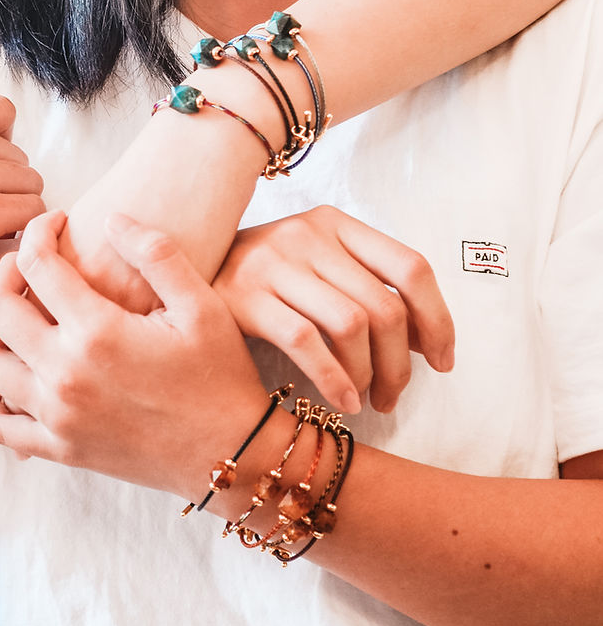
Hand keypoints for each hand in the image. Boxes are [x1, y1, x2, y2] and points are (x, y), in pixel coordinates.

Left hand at [0, 210, 269, 495]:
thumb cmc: (221, 375)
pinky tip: (11, 370)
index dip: (39, 229)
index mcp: (98, 332)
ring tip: (18, 306)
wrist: (231, 455)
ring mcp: (57, 416)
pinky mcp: (59, 449)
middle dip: (5, 269)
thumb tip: (111, 218)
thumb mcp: (202, 304)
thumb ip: (156, 253)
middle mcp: (65, 374)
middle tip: (31, 257)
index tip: (57, 220)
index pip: (37, 264)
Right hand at [214, 205, 454, 414]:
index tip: (443, 363)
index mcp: (337, 223)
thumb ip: (369, 293)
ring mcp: (274, 262)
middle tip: (393, 397)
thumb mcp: (320, 268)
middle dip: (402, 365)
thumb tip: (430, 344)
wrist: (182, 272)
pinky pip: (306, 342)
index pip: (410, 267)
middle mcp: (309, 234)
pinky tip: (341, 402)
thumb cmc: (266, 281)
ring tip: (366, 400)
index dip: (438, 320)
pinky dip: (334, 380)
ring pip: (352, 325)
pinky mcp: (243, 296)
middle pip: (385, 306)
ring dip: (370, 375)